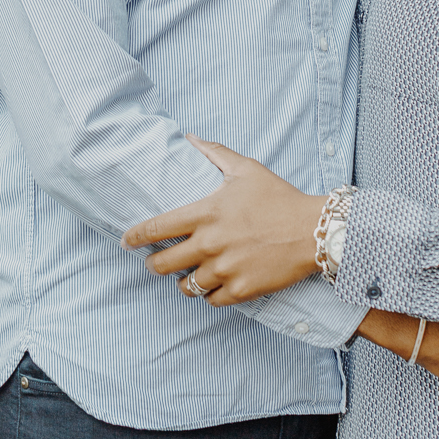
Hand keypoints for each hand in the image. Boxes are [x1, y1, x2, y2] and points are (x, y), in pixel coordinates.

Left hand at [122, 136, 323, 302]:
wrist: (313, 230)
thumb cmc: (279, 197)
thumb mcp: (246, 169)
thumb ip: (215, 153)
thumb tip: (191, 137)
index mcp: (206, 213)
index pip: (158, 228)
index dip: (137, 236)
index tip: (126, 241)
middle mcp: (210, 243)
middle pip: (164, 263)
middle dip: (154, 265)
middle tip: (154, 264)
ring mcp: (224, 269)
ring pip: (187, 285)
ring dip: (184, 281)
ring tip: (187, 277)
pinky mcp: (241, 290)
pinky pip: (212, 300)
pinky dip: (210, 295)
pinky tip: (213, 287)